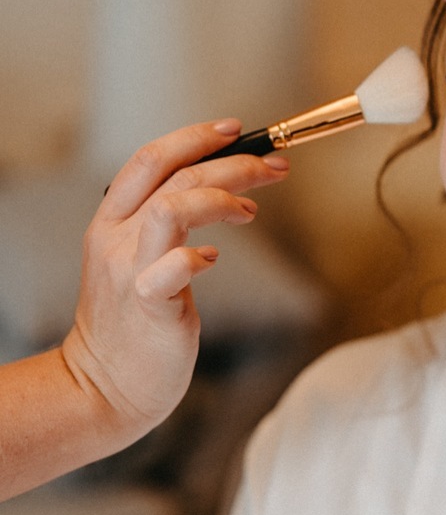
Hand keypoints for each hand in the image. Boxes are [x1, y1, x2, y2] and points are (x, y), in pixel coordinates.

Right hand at [61, 121, 289, 443]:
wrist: (104, 385)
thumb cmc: (133, 325)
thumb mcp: (139, 262)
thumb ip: (169, 227)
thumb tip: (223, 193)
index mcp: (111, 223)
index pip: (150, 159)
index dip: (194, 136)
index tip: (234, 129)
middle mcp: (116, 240)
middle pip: (173, 174)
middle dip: (230, 161)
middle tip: (273, 166)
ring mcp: (130, 271)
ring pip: (172, 207)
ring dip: (221, 199)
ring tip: (249, 211)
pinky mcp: (149, 306)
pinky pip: (175, 267)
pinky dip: (201, 256)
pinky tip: (214, 260)